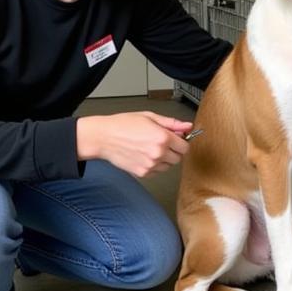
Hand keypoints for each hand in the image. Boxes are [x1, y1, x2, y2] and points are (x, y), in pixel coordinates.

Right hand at [78, 112, 193, 176]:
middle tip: (160, 143)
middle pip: (178, 158)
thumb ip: (171, 123)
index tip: (175, 140)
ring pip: (168, 166)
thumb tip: (187, 126)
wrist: (104, 138)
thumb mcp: (149, 117)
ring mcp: (150, 165)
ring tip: (149, 149)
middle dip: (173, 151)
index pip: (185, 147)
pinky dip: (153, 166)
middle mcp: (158, 153)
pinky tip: (143, 156)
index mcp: (162, 138)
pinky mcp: (142, 173)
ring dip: (163, 160)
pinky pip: (156, 172)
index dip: (181, 142)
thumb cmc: (123, 125)